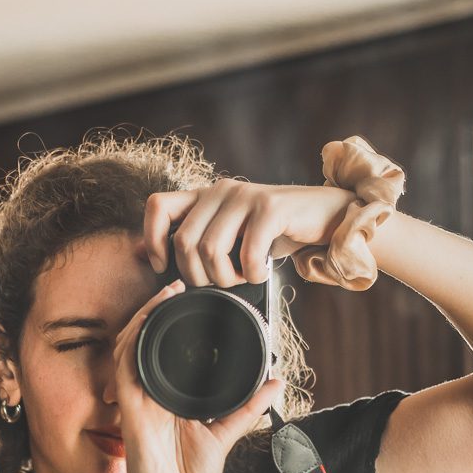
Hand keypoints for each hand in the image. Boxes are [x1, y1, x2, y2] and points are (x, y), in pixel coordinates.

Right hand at [113, 278, 282, 472]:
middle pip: (144, 341)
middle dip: (156, 310)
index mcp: (168, 399)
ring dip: (145, 316)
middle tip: (179, 286)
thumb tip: (276, 384)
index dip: (172, 324)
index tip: (194, 301)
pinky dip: (134, 339)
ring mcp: (137, 401)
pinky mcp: (130, 409)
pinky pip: (124, 365)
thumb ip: (246, 409)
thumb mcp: (224, 436)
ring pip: (130, 345)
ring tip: (166, 293)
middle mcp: (149, 396)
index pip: (165, 352)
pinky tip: (148, 320)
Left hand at [142, 180, 355, 285]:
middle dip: (198, 276)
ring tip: (242, 277)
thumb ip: (196, 239)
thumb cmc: (275, 232)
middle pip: (184, 242)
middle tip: (221, 282)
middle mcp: (220, 190)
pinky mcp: (270, 208)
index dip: (152, 240)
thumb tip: (146, 255)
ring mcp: (245, 196)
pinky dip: (253, 274)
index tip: (164, 267)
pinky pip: (247, 253)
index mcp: (205, 196)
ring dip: (225, 278)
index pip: (158, 207)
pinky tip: (262, 273)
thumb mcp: (231, 236)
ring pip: (210, 250)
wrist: (327, 216)